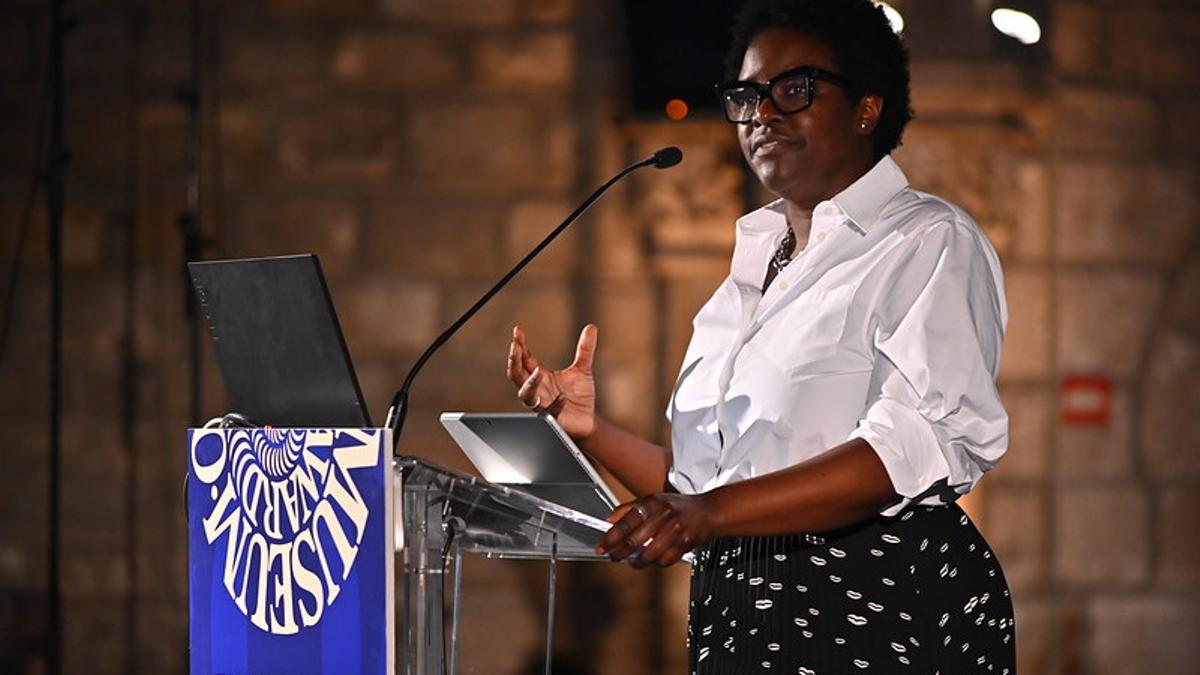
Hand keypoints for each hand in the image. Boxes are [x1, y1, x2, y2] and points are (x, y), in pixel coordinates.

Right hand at [507, 324, 597, 439]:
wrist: (588, 420)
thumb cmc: (579, 396)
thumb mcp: (583, 369)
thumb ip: (585, 349)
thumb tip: (591, 327)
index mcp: (540, 376)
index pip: (524, 359)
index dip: (520, 345)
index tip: (517, 331)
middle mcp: (537, 389)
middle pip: (517, 375)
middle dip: (514, 361)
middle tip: (515, 347)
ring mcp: (542, 404)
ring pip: (526, 395)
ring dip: (530, 384)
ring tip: (538, 372)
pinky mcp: (552, 419)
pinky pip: (549, 412)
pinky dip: (554, 405)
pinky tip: (562, 397)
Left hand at [597, 492, 715, 567]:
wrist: (708, 511)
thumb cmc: (677, 506)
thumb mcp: (652, 500)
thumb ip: (629, 509)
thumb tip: (608, 520)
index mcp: (653, 503)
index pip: (626, 522)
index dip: (611, 536)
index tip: (602, 545)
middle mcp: (664, 516)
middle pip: (635, 540)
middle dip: (619, 552)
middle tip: (613, 556)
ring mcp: (675, 531)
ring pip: (649, 554)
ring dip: (636, 561)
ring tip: (631, 561)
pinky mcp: (685, 545)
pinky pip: (664, 560)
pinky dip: (655, 563)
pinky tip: (651, 560)